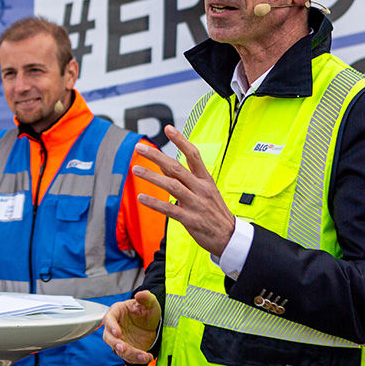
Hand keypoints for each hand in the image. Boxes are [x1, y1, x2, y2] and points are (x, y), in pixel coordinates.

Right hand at [102, 290, 159, 364]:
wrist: (152, 323)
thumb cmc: (146, 309)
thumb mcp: (150, 302)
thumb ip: (146, 297)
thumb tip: (140, 294)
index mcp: (117, 312)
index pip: (109, 318)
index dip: (111, 326)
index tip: (118, 332)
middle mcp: (115, 327)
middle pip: (108, 337)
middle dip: (115, 344)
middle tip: (123, 348)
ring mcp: (119, 339)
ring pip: (118, 349)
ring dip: (129, 354)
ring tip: (143, 356)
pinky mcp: (125, 349)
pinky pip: (128, 356)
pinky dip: (137, 359)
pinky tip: (147, 357)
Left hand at [132, 125, 235, 257]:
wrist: (229, 236)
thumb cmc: (215, 211)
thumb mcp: (205, 190)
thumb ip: (184, 177)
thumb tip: (164, 163)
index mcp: (205, 179)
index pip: (193, 154)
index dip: (181, 141)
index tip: (168, 128)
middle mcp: (201, 188)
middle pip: (176, 167)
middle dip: (157, 156)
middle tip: (140, 148)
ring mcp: (196, 204)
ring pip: (172, 186)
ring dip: (152, 177)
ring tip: (135, 170)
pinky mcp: (190, 219)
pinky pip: (169, 209)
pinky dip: (154, 203)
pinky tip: (141, 198)